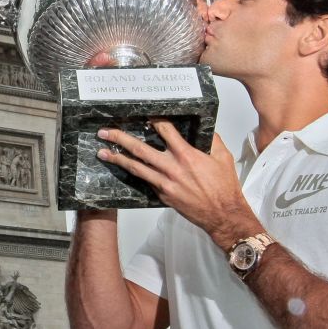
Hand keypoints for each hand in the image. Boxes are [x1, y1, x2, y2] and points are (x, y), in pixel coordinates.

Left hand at [96, 120, 259, 246]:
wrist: (222, 215)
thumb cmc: (224, 187)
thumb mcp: (223, 157)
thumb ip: (212, 140)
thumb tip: (204, 128)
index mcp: (186, 155)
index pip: (164, 130)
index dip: (153, 119)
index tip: (144, 113)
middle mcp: (171, 168)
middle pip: (140, 149)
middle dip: (120, 139)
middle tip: (105, 132)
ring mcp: (165, 183)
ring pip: (136, 167)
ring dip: (117, 159)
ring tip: (102, 152)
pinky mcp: (163, 195)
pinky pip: (145, 181)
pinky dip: (134, 174)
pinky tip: (124, 169)